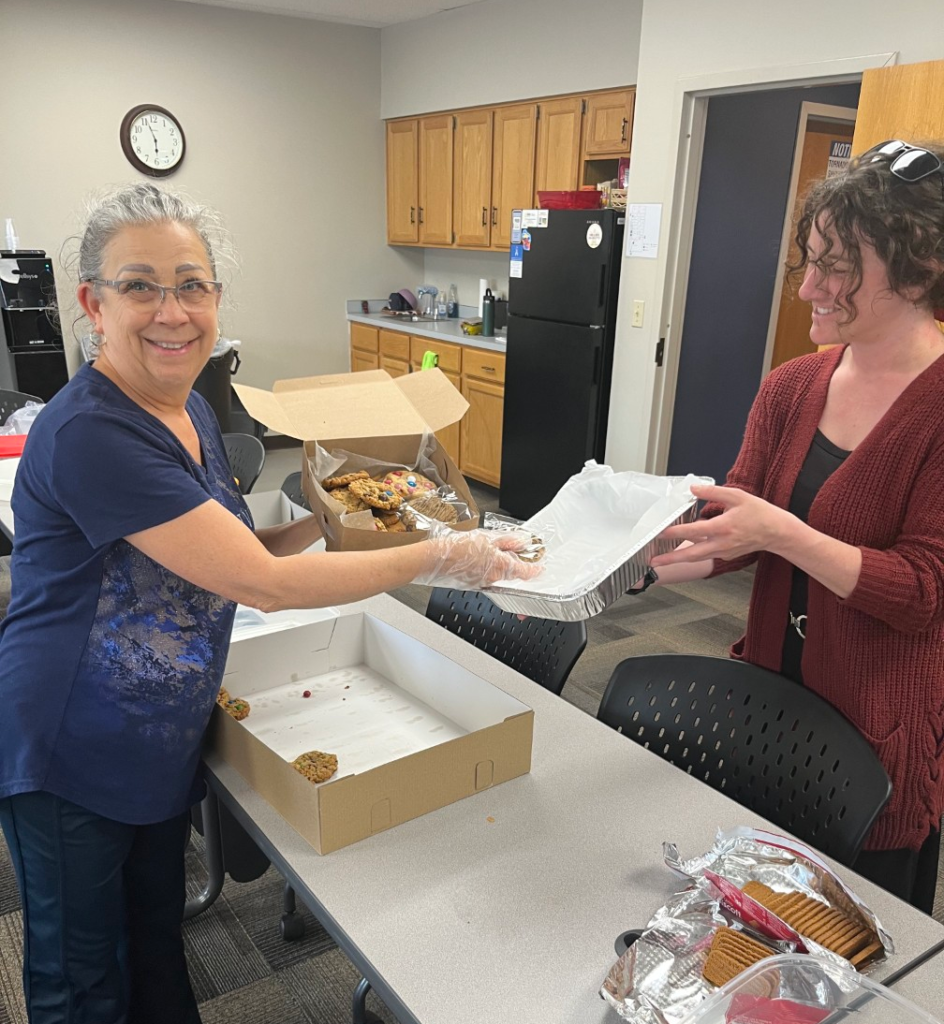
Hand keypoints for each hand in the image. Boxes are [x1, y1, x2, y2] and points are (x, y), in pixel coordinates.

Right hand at [413, 528, 542, 589]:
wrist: (433, 561)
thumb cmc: (455, 549)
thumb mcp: (486, 537)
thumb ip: (507, 541)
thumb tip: (522, 541)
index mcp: (500, 566)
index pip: (525, 571)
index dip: (534, 569)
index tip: (539, 568)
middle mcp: (493, 579)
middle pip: (511, 573)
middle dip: (513, 563)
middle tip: (511, 551)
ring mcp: (482, 584)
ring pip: (497, 575)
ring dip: (498, 565)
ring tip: (486, 551)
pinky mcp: (471, 585)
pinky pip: (484, 577)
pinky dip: (485, 569)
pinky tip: (475, 558)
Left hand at [649, 484, 792, 567]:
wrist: (777, 532)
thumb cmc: (759, 513)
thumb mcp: (737, 496)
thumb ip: (713, 492)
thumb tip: (693, 488)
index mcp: (723, 527)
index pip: (693, 531)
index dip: (675, 532)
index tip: (660, 533)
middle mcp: (722, 543)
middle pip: (691, 554)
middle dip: (671, 559)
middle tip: (653, 561)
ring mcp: (724, 551)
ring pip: (697, 557)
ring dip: (679, 559)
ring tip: (661, 560)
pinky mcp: (726, 555)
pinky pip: (706, 554)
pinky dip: (693, 553)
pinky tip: (683, 549)